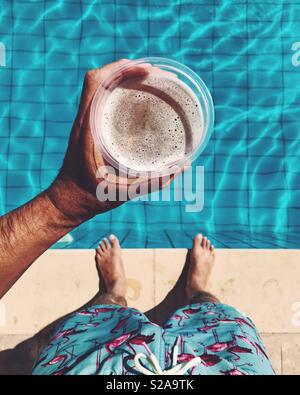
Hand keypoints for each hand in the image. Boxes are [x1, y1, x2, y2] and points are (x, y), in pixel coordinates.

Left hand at [46, 60, 181, 223]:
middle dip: (127, 68)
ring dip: (123, 76)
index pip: (96, 83)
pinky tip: (138, 98)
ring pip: (99, 85)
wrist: (67, 200)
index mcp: (88, 130)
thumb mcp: (124, 191)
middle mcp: (84, 120)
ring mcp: (85, 122)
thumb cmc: (91, 197)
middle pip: (99, 78)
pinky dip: (119, 90)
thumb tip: (182, 167)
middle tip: (156, 74)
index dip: (121, 69)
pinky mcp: (89, 127)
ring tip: (150, 79)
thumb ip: (153, 182)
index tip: (147, 70)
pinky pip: (101, 99)